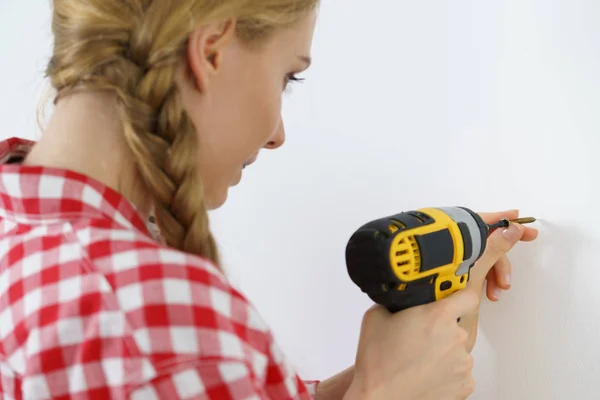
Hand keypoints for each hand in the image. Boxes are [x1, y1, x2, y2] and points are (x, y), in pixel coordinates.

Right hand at [345, 289, 479, 399]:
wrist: (379, 399)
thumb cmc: (377, 362)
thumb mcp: (376, 316)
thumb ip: (396, 301)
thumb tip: (401, 297)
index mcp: (438, 316)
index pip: (468, 296)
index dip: (459, 296)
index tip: (451, 299)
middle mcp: (456, 338)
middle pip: (456, 325)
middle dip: (440, 328)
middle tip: (417, 337)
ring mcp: (463, 363)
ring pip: (457, 349)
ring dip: (443, 351)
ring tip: (418, 360)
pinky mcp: (465, 385)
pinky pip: (459, 371)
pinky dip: (446, 372)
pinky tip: (426, 373)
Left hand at [456, 210, 538, 351]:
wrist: (425, 315)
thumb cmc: (447, 291)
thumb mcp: (476, 269)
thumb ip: (494, 248)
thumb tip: (513, 228)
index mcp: (454, 239)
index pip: (481, 221)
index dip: (502, 219)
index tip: (520, 218)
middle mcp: (452, 247)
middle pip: (485, 243)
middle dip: (502, 258)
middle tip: (519, 260)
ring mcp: (452, 261)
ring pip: (482, 258)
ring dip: (495, 272)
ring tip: (498, 291)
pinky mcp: (453, 274)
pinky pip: (477, 270)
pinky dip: (486, 279)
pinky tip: (490, 294)